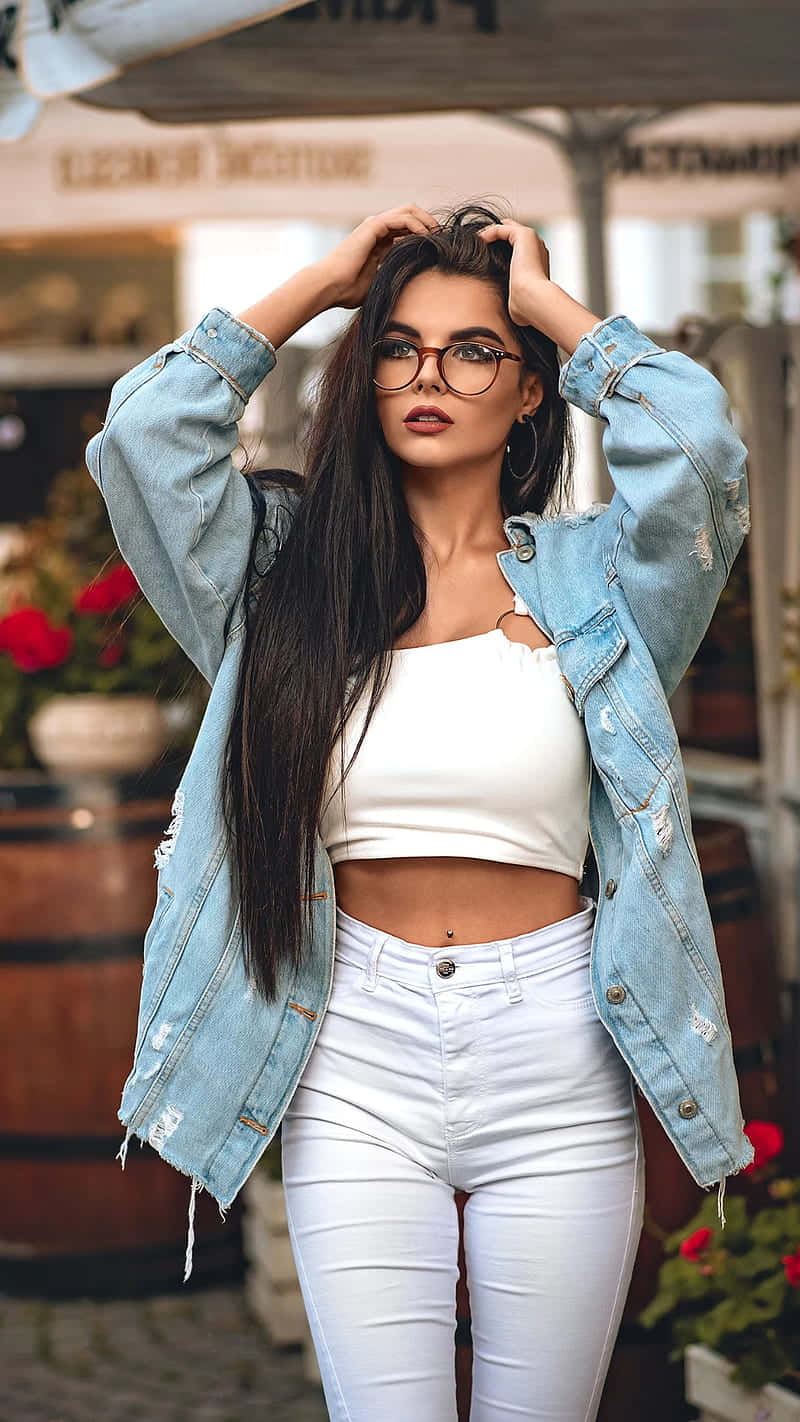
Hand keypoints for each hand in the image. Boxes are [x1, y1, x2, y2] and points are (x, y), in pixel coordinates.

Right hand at [315, 205, 440, 308]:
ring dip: (427, 221)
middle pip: (410, 215)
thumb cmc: (347, 292)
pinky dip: (417, 225)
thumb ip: (391, 281)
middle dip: (429, 223)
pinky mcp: (372, 226)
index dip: (425, 234)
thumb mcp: (378, 286)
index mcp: (378, 242)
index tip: (440, 247)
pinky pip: (402, 218)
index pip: (407, 229)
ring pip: (408, 211)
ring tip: (439, 235)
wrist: (329, 287)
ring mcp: (374, 226)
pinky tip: (426, 237)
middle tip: (443, 237)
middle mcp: (376, 230)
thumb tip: (409, 294)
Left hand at [476, 220, 550, 325]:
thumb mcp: (516, 302)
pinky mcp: (524, 235)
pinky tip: (477, 243)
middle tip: (477, 247)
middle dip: (495, 238)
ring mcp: (533, 239)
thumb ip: (509, 300)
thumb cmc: (526, 308)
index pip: (519, 249)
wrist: (534, 302)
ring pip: (506, 228)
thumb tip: (497, 314)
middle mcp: (538, 247)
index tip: (483, 257)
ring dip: (489, 234)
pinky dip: (487, 234)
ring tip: (474, 243)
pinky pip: (500, 228)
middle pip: (512, 235)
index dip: (501, 250)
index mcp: (538, 262)